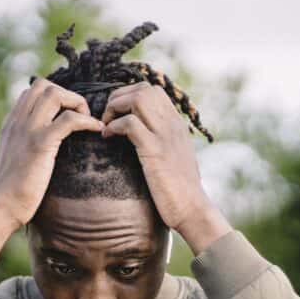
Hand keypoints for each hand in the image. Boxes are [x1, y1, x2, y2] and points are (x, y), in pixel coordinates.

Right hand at [0, 78, 103, 228]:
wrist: (1, 207)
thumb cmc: (10, 192)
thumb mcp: (13, 160)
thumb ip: (22, 146)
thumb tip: (38, 148)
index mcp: (11, 124)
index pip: (31, 92)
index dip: (54, 97)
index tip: (68, 115)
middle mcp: (17, 122)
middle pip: (43, 86)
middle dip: (66, 95)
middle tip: (79, 116)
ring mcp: (27, 130)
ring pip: (55, 94)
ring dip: (76, 103)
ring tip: (87, 120)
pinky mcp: (40, 144)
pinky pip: (69, 119)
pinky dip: (87, 120)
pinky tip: (96, 130)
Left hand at [101, 82, 230, 252]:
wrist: (192, 209)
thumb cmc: (179, 190)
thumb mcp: (172, 157)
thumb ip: (160, 141)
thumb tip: (141, 137)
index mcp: (176, 124)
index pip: (152, 91)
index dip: (128, 96)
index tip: (116, 115)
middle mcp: (172, 124)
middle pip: (143, 89)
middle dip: (118, 98)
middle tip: (107, 119)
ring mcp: (164, 135)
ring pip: (138, 98)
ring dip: (115, 108)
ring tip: (107, 126)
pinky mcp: (155, 151)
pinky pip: (130, 124)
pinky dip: (114, 126)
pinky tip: (108, 138)